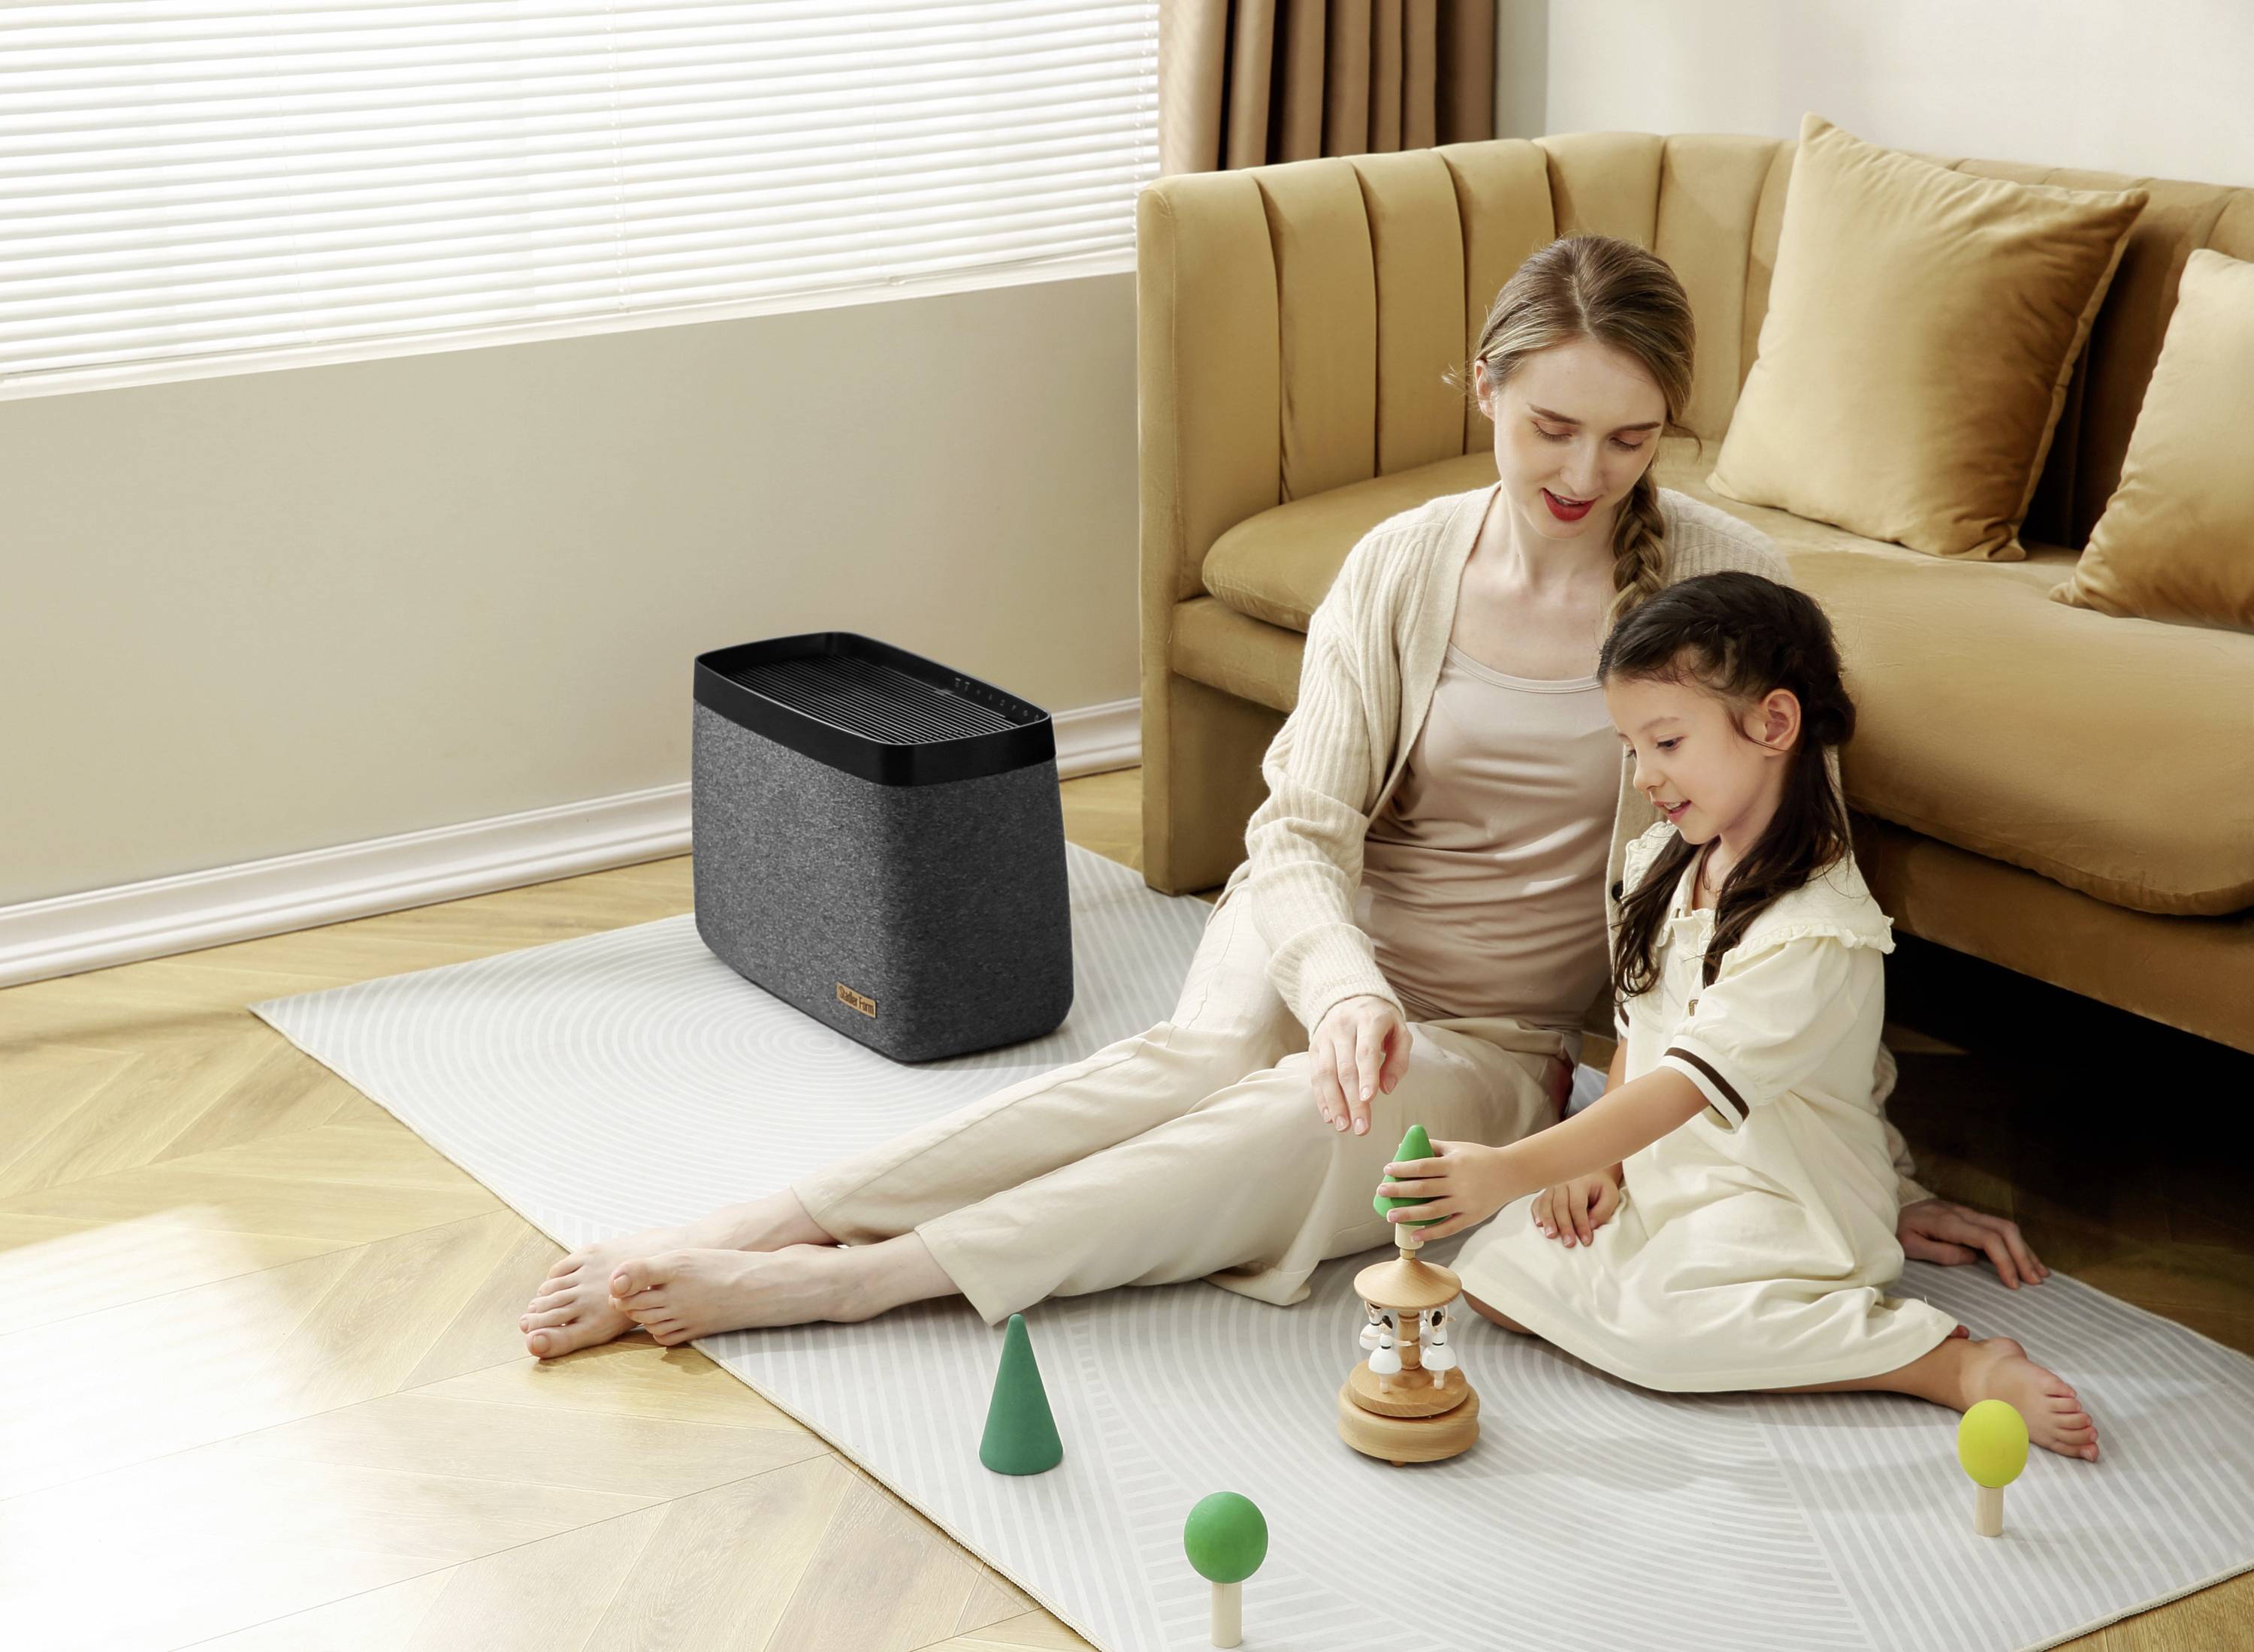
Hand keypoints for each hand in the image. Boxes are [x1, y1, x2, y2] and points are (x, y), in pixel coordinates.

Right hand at [1310, 994, 1410, 1135]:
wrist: (1350, 996)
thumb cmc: (1381, 1021)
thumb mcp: (1400, 1032)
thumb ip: (1399, 1060)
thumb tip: (1387, 1089)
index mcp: (1368, 1019)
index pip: (1365, 1051)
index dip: (1367, 1076)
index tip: (1369, 1100)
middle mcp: (1342, 1026)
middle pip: (1345, 1068)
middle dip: (1353, 1100)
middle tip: (1362, 1127)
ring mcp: (1325, 1036)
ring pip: (1326, 1073)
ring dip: (1334, 1103)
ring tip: (1344, 1126)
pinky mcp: (1313, 1046)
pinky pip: (1315, 1075)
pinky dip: (1321, 1097)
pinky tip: (1330, 1116)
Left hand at [1374, 1139, 1520, 1241]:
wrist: (1511, 1173)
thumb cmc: (1480, 1158)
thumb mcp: (1458, 1147)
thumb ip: (1433, 1146)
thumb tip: (1404, 1145)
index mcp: (1454, 1164)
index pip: (1422, 1166)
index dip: (1403, 1169)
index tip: (1387, 1170)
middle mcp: (1459, 1183)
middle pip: (1423, 1188)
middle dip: (1399, 1191)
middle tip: (1381, 1192)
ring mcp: (1465, 1202)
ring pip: (1432, 1211)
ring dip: (1409, 1214)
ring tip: (1390, 1216)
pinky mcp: (1472, 1217)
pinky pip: (1448, 1227)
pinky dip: (1431, 1233)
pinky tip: (1415, 1234)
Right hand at [1531, 1171, 1620, 1246]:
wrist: (1591, 1174)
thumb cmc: (1601, 1188)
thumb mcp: (1610, 1197)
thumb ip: (1603, 1211)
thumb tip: (1590, 1225)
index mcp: (1580, 1182)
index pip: (1578, 1205)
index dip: (1581, 1224)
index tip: (1586, 1240)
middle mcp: (1563, 1183)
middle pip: (1560, 1206)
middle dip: (1564, 1226)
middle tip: (1568, 1243)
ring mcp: (1552, 1187)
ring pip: (1546, 1204)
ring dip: (1548, 1221)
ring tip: (1551, 1236)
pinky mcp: (1546, 1193)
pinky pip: (1537, 1203)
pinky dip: (1537, 1213)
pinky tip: (1539, 1224)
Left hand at [1897, 1198, 2048, 1289]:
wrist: (1888, 1210)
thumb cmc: (1896, 1231)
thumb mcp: (1910, 1246)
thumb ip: (1940, 1252)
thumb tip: (1972, 1258)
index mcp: (1948, 1222)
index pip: (1987, 1238)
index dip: (2004, 1260)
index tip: (2013, 1285)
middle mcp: (1962, 1213)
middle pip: (2004, 1229)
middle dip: (2023, 1256)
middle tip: (2035, 1283)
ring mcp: (1966, 1212)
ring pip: (2005, 1226)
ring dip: (2024, 1250)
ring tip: (2039, 1274)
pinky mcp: (1967, 1215)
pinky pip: (1997, 1227)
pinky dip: (2015, 1244)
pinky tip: (2025, 1259)